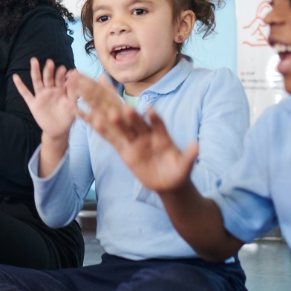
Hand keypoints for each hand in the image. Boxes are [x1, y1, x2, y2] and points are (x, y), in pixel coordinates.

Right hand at [13, 58, 76, 141]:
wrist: (59, 130)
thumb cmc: (68, 117)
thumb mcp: (72, 105)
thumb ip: (73, 92)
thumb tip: (75, 80)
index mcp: (60, 90)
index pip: (60, 80)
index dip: (61, 74)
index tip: (63, 69)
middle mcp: (50, 90)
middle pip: (48, 78)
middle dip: (49, 70)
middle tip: (50, 62)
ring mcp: (41, 96)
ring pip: (37, 82)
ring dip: (35, 71)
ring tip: (33, 61)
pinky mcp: (33, 104)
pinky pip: (26, 94)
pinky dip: (20, 86)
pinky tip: (15, 77)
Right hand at [67, 72, 197, 192]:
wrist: (168, 182)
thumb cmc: (177, 171)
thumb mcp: (186, 165)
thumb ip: (190, 155)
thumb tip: (197, 145)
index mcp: (162, 136)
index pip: (158, 123)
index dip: (154, 117)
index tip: (149, 109)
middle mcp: (147, 135)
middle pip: (137, 122)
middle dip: (131, 116)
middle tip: (125, 108)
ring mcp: (135, 142)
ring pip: (123, 129)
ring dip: (116, 121)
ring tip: (108, 112)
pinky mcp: (125, 151)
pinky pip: (113, 140)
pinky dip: (104, 131)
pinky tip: (93, 120)